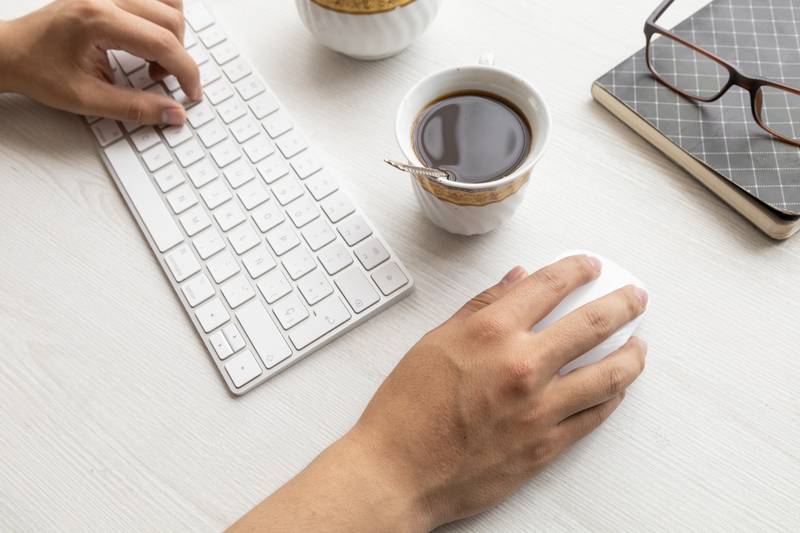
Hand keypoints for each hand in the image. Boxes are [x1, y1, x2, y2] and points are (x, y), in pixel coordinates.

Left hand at [0, 0, 199, 124]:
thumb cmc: (37, 70)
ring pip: (167, 2)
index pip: (163, 42)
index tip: (191, 93)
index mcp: (99, 19)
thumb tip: (173, 113)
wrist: (8, 53)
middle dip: (178, 56)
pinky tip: (146, 41)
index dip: (186, 72)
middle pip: (171, 19)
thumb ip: (136, 108)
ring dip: (171, 34)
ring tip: (153, 60)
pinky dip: (160, 19)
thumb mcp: (87, 99)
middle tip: (162, 81)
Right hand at [230, 255, 647, 532]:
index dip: (577, 269)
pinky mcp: (546, 446)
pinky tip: (617, 388)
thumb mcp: (435, 342)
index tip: (589, 266)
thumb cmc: (406, 409)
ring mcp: (540, 408)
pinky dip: (611, 397)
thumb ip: (481, 307)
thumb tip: (516, 280)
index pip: (550, 285)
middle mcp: (522, 365)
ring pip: (609, 374)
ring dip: (632, 354)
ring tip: (639, 345)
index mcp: (491, 332)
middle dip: (622, 303)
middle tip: (635, 297)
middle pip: (592, 323)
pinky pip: (594, 415)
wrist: (398, 471)